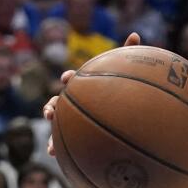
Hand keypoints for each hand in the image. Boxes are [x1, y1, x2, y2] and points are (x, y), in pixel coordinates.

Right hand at [44, 33, 139, 155]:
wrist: (121, 117)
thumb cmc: (121, 91)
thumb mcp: (126, 75)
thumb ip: (128, 54)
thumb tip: (136, 33)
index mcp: (85, 87)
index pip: (75, 79)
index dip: (70, 78)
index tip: (69, 78)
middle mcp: (75, 101)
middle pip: (58, 101)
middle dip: (52, 105)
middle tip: (51, 110)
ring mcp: (72, 118)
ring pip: (56, 121)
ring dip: (51, 127)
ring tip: (51, 135)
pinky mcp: (72, 134)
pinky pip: (61, 141)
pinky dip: (54, 146)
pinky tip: (54, 153)